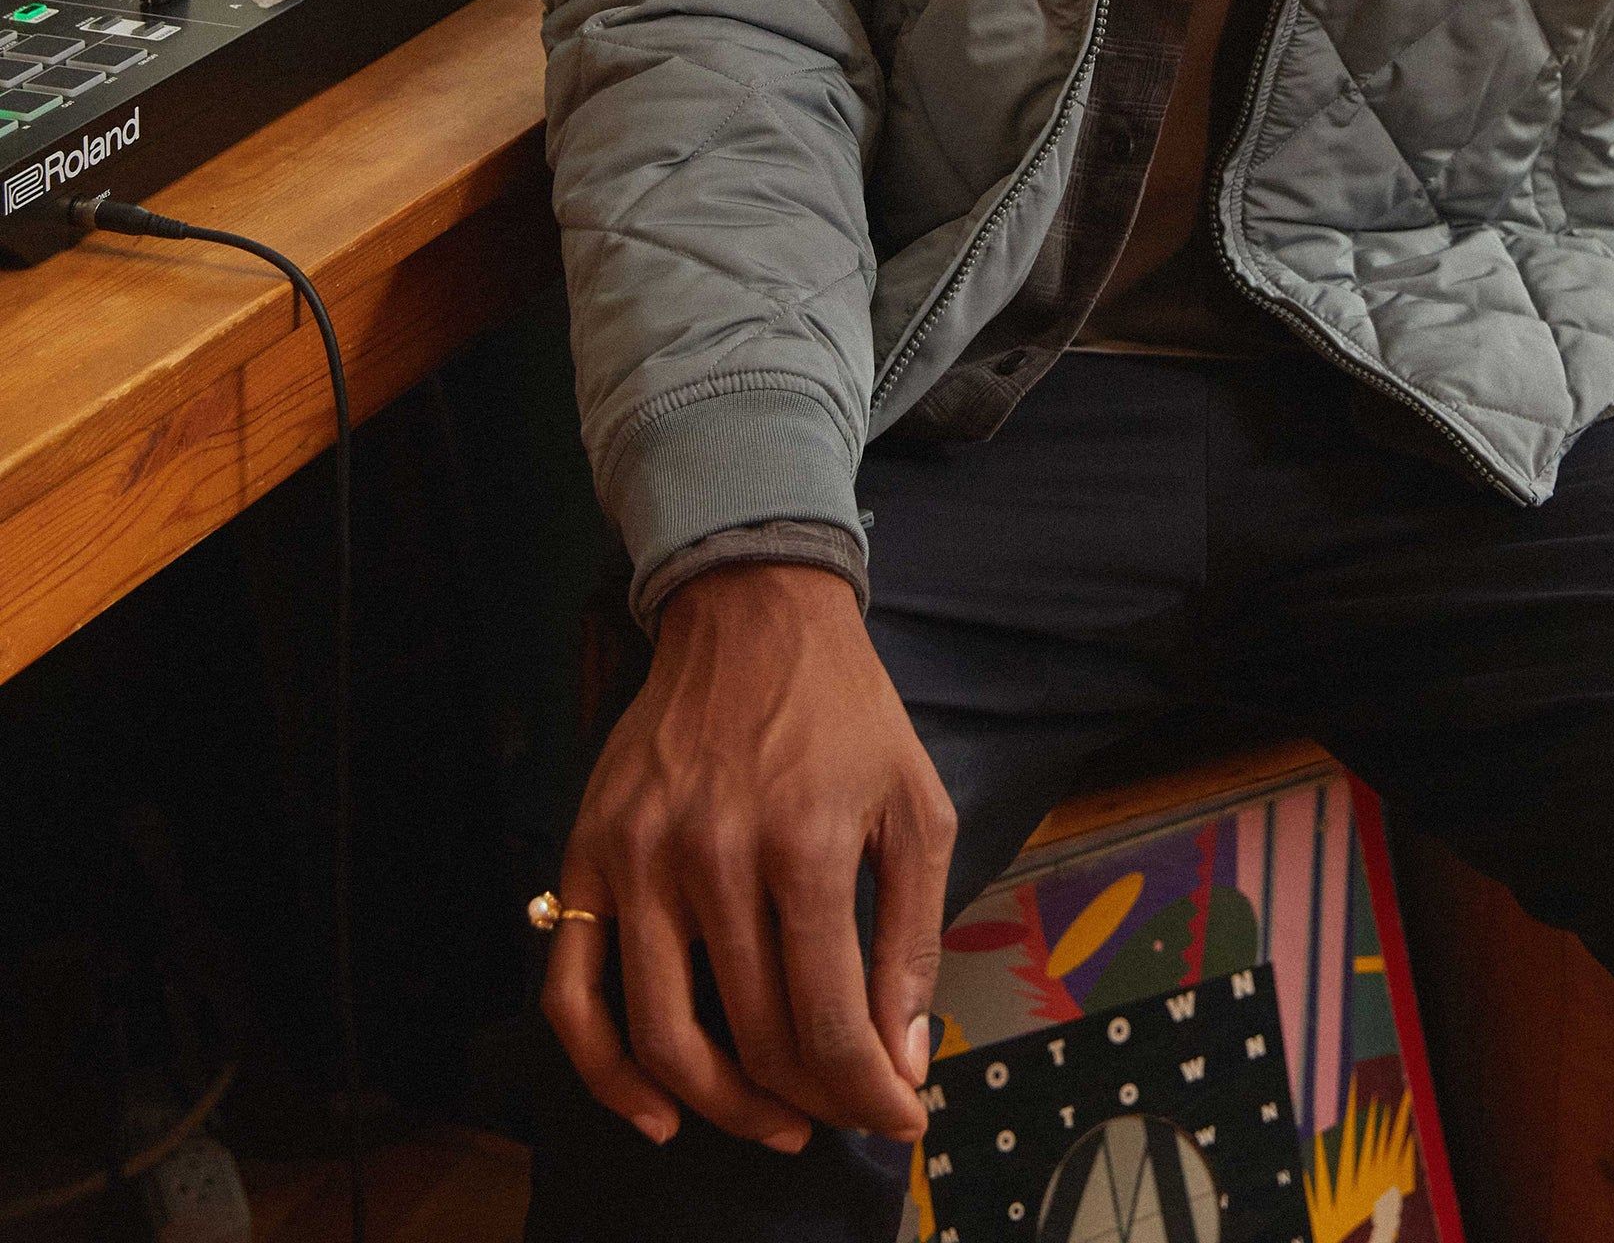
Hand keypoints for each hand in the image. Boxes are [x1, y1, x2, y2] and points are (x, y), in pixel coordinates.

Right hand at [542, 562, 953, 1154]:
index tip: (897, 1119)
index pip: (827, 1024)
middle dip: (810, 1103)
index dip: (866, 1095)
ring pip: (665, 1038)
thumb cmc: (846, 712)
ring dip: (721, 1109)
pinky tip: (654, 1112)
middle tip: (841, 1116)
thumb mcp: (916, 807)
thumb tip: (902, 1060)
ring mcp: (639, 860)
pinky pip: (572, 994)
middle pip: (753, 1039)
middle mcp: (714, 859)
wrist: (752, 614)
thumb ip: (912, 938)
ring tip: (771, 1124)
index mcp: (804, 847)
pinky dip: (605, 1074)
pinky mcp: (588, 853)